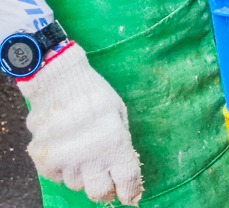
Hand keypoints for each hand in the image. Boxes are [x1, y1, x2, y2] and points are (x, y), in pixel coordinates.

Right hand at [18, 43, 142, 205]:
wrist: (58, 83)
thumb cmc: (95, 95)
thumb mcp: (119, 114)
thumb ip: (120, 140)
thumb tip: (122, 162)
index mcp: (116, 145)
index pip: (128, 180)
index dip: (131, 191)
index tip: (131, 196)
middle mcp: (91, 158)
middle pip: (99, 193)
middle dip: (106, 189)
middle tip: (106, 178)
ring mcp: (66, 162)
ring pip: (77, 184)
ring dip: (82, 174)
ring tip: (83, 152)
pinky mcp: (45, 161)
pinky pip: (57, 176)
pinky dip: (62, 168)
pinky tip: (66, 149)